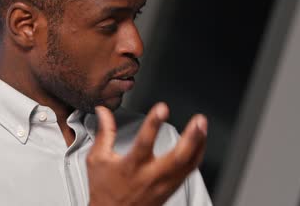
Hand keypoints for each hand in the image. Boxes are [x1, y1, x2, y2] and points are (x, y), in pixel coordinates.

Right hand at [87, 103, 206, 205]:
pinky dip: (197, 155)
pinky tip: (200, 143)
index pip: (144, 143)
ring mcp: (163, 185)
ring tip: (202, 126)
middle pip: (177, 158)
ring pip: (188, 165)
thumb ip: (104, 133)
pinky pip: (189, 171)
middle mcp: (150, 177)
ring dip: (199, 144)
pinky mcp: (171, 189)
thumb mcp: (97, 160)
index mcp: (131, 167)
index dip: (153, 124)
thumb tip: (104, 112)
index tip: (161, 108)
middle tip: (198, 121)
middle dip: (191, 138)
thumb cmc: (104, 190)